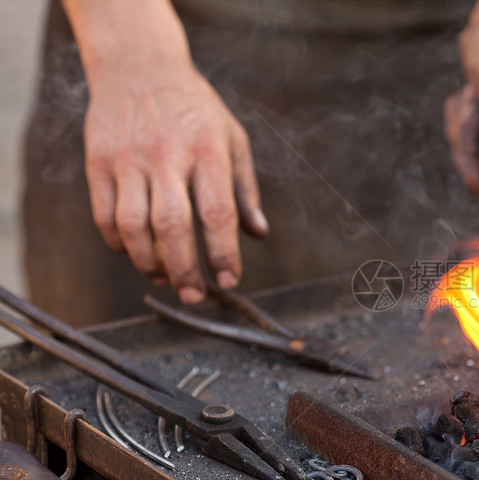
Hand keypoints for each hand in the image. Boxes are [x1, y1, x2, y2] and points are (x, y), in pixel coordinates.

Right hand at [62, 0, 267, 303]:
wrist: (139, 65)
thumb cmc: (195, 108)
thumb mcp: (232, 138)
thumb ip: (245, 188)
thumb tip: (259, 233)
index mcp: (208, 150)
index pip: (218, 213)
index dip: (223, 254)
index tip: (229, 280)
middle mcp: (167, 155)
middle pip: (173, 227)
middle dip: (185, 270)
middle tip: (195, 296)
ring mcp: (129, 159)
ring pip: (134, 227)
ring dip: (150, 263)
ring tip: (167, 278)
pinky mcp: (98, 162)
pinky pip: (105, 216)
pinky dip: (120, 244)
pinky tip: (138, 253)